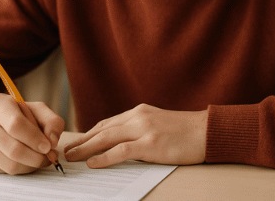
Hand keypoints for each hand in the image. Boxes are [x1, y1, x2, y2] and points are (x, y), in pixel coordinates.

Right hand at [0, 93, 64, 174]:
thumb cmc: (18, 114)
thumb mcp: (37, 110)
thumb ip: (51, 121)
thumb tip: (53, 141)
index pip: (16, 124)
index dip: (35, 139)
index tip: (48, 147)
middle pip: (13, 149)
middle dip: (36, 157)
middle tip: (49, 157)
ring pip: (9, 164)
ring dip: (30, 166)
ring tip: (40, 159)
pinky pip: (4, 171)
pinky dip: (20, 169)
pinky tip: (25, 161)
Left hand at [64, 103, 206, 167]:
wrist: (208, 131)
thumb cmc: (186, 132)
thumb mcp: (159, 124)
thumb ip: (141, 129)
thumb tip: (122, 143)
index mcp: (140, 112)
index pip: (107, 123)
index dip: (89, 133)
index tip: (76, 142)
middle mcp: (139, 117)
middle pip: (102, 129)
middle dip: (82, 141)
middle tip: (66, 151)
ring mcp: (144, 129)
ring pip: (107, 138)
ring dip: (86, 148)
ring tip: (72, 157)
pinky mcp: (151, 144)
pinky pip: (122, 151)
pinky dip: (104, 157)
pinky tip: (93, 163)